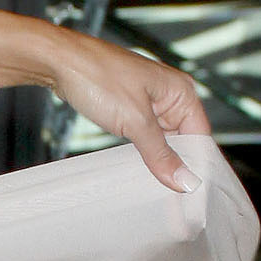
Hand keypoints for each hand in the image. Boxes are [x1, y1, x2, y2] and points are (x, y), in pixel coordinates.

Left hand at [44, 32, 209, 188]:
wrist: (60, 62)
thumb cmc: (98, 77)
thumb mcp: (134, 121)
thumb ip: (160, 153)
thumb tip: (183, 179)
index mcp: (181, 92)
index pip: (200, 136)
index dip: (195, 164)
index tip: (188, 192)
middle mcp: (169, 95)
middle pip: (182, 140)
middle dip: (175, 165)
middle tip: (170, 197)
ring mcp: (148, 102)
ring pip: (161, 140)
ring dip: (157, 161)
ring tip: (153, 188)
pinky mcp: (129, 108)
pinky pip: (143, 135)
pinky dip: (141, 152)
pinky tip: (136, 170)